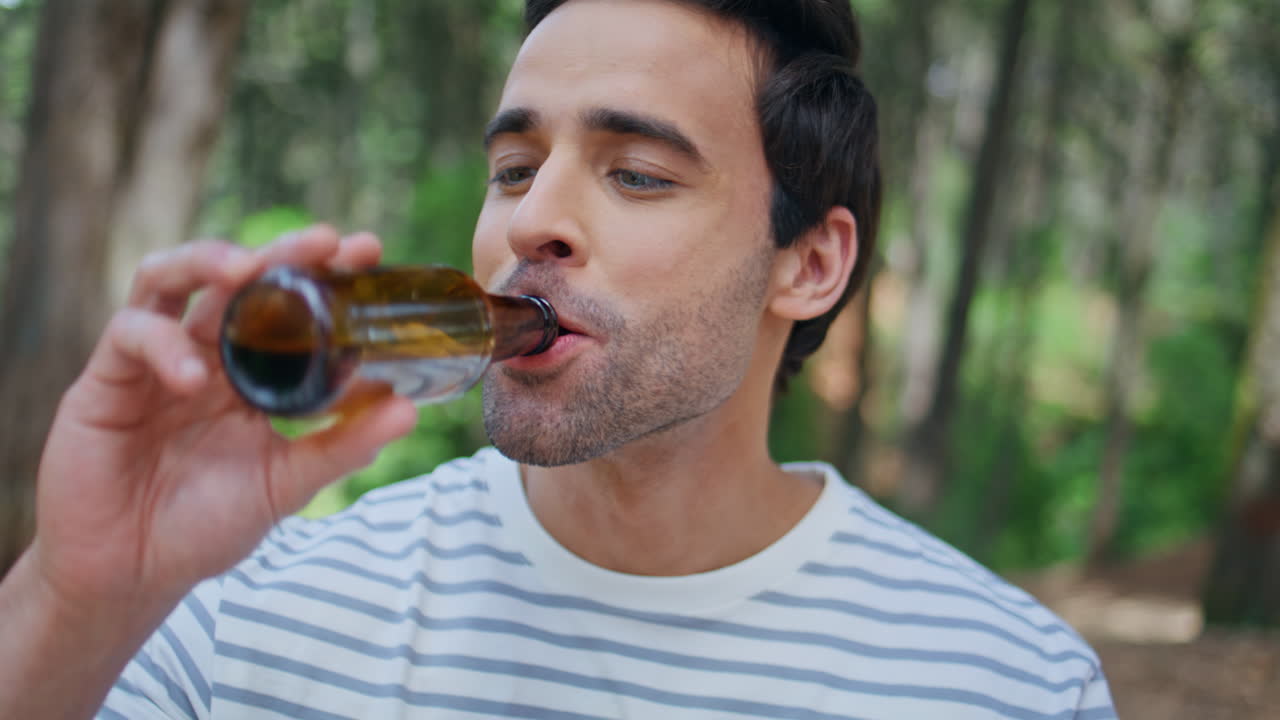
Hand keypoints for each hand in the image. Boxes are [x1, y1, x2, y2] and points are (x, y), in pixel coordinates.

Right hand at [26, 226, 417, 617]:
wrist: (128, 575)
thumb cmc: (203, 526)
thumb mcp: (287, 483)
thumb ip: (342, 446)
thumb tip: (410, 411)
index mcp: (249, 372)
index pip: (287, 306)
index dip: (323, 275)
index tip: (369, 252)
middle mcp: (204, 354)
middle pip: (238, 278)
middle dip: (281, 252)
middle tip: (327, 240)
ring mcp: (153, 361)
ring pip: (171, 277)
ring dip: (207, 261)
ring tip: (246, 268)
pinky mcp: (105, 380)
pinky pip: (131, 333)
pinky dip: (163, 345)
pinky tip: (194, 379)